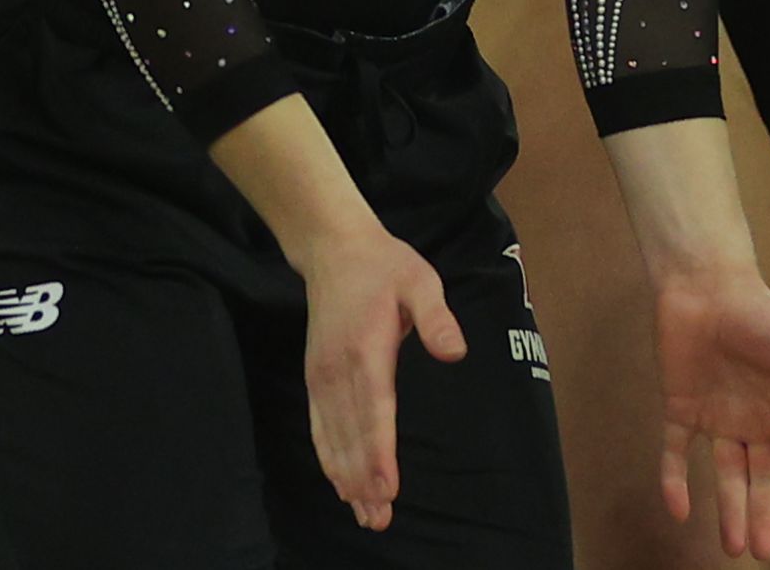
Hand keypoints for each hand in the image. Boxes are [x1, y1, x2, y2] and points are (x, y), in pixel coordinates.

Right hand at [297, 225, 465, 531]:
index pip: (374, 411)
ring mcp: (321, 377)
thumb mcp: (420, 279)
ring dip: (347, 477)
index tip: (387, 488)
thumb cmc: (385, 266)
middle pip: (352, 435)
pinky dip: (327, 458)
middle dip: (365, 480)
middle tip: (379, 519)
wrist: (333, 250)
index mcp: (366, 350)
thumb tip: (455, 352)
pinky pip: (317, 426)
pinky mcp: (314, 378)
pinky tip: (339, 483)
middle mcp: (338, 371)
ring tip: (364, 514)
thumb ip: (436, 317)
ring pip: (333, 438)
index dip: (379, 453)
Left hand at [651, 271, 769, 559]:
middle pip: (764, 481)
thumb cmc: (763, 315)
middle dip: (764, 516)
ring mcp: (718, 417)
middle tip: (760, 550)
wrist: (707, 285)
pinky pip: (676, 454)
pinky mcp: (681, 409)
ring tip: (732, 547)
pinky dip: (675, 482)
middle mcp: (756, 421)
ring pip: (725, 475)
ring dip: (727, 511)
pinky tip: (679, 510)